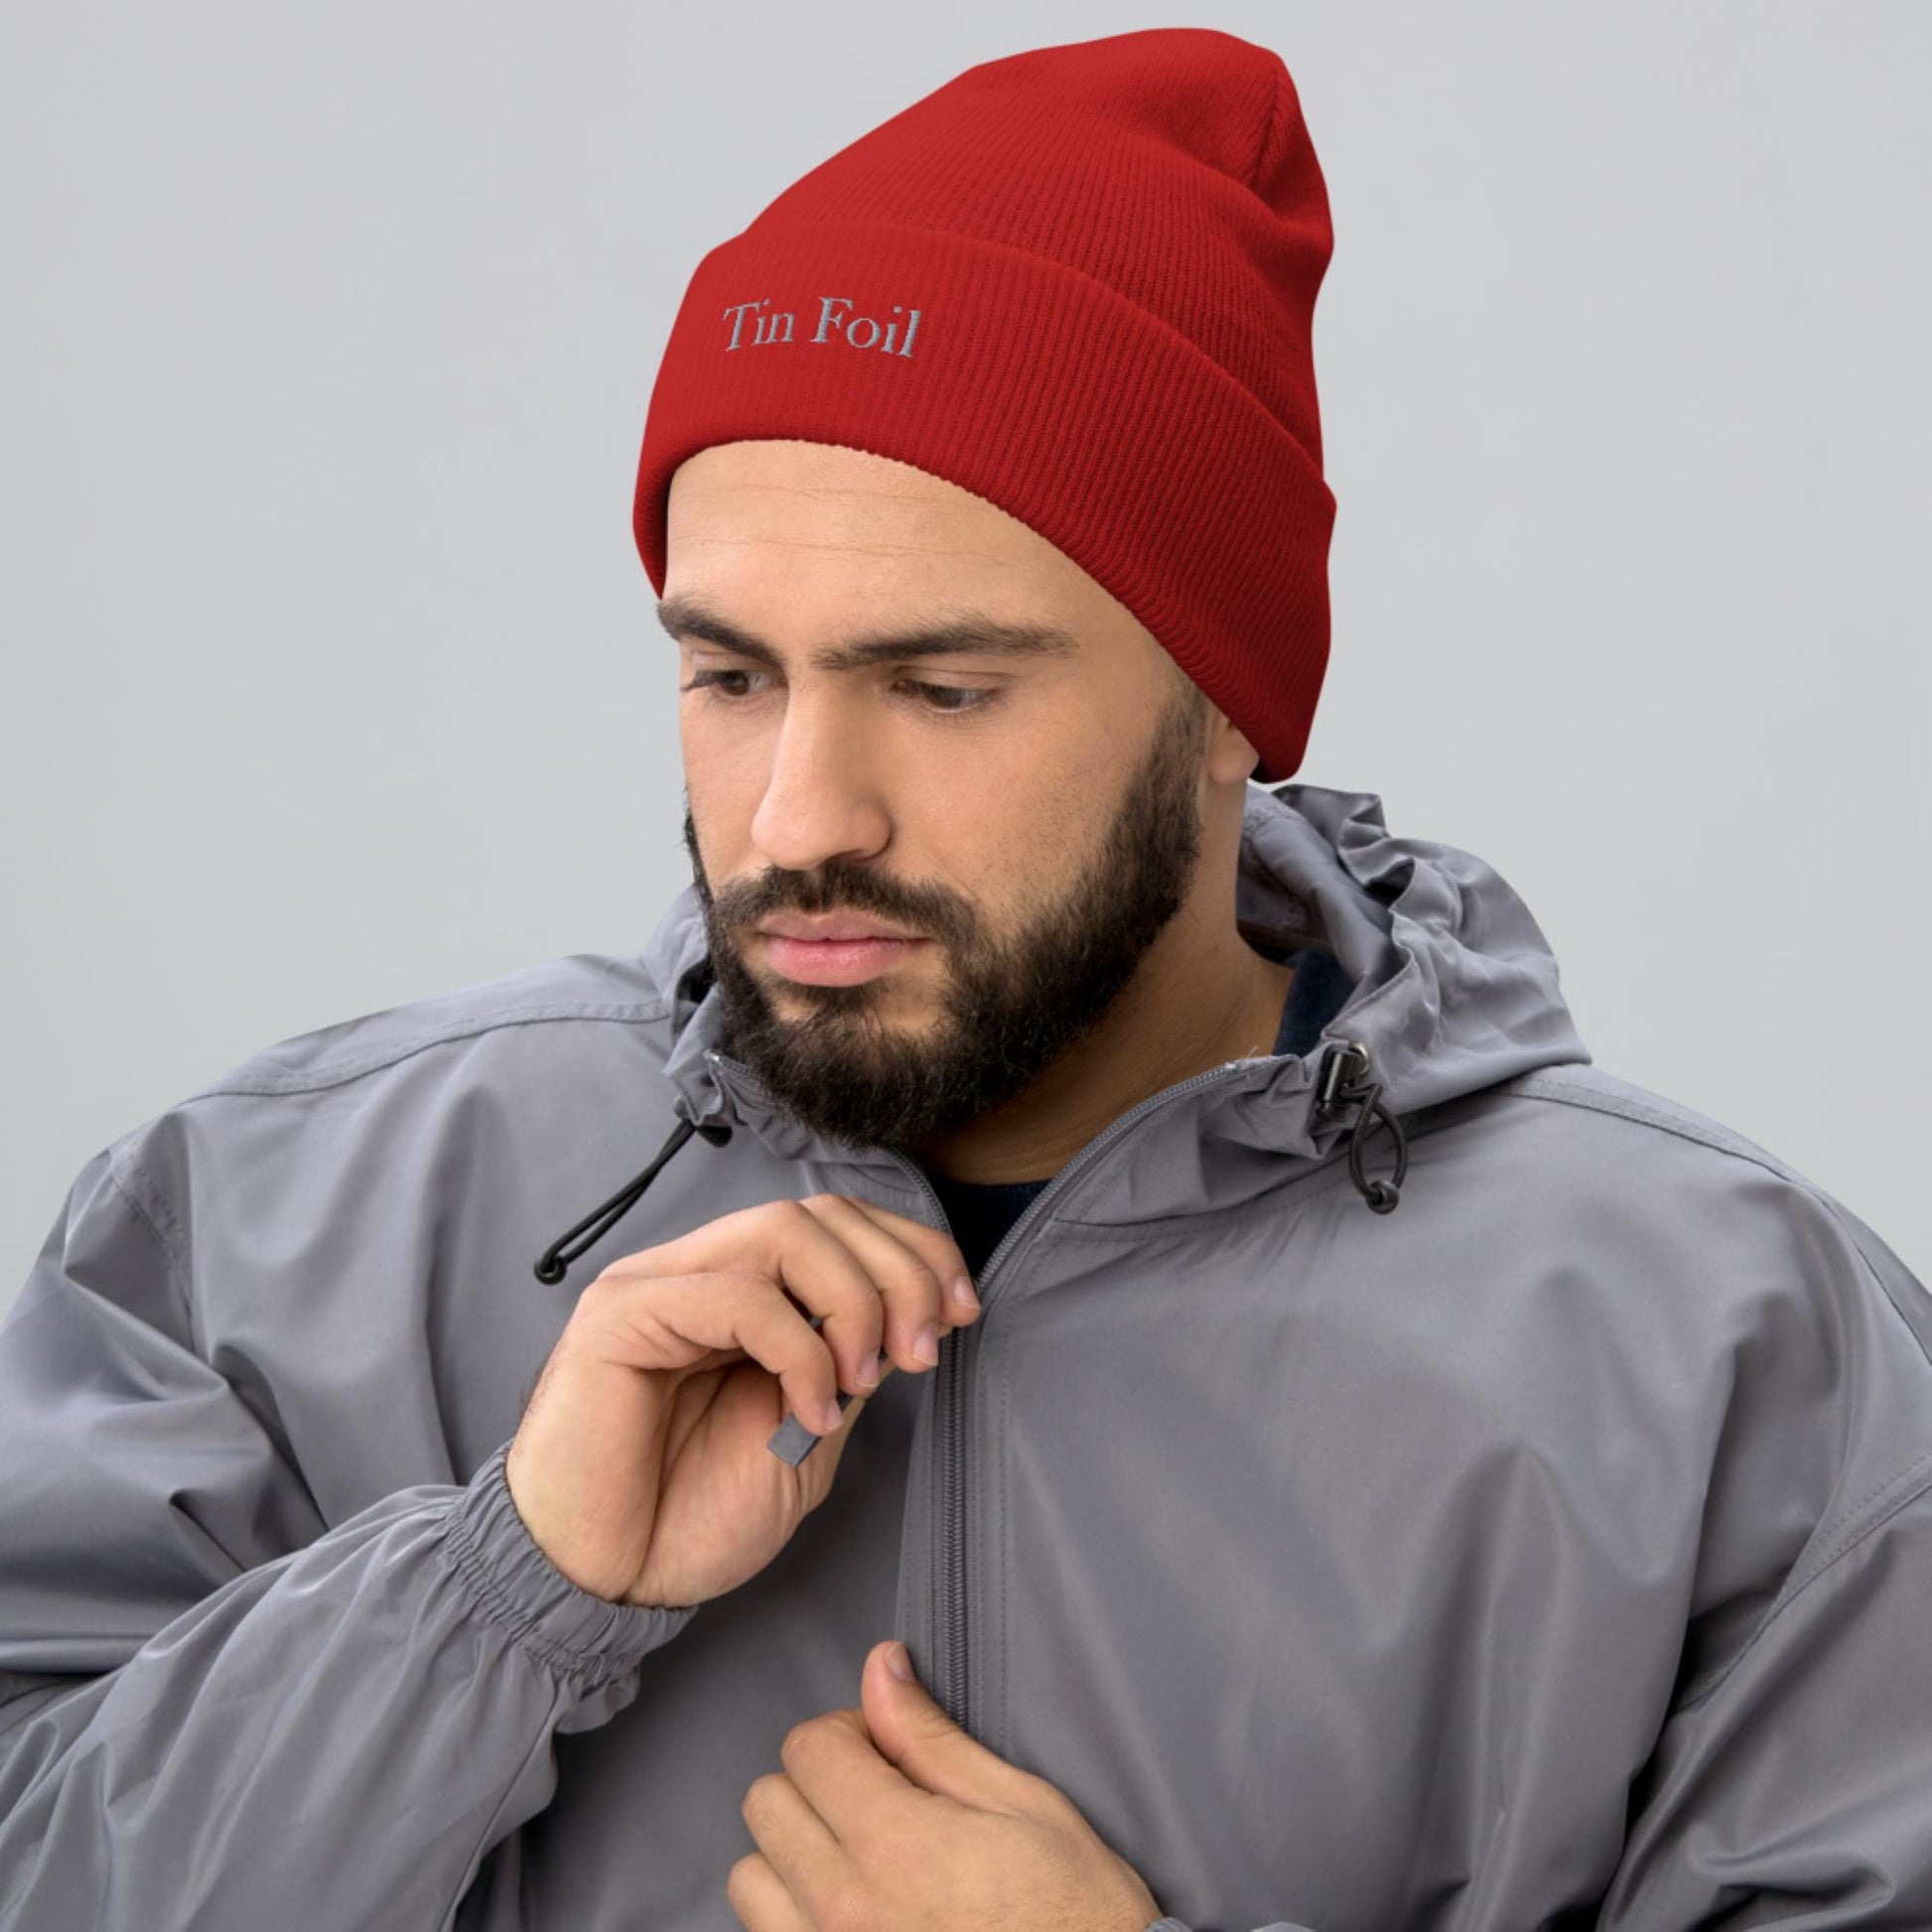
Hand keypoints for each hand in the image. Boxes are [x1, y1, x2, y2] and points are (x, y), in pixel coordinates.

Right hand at [504, 1195, 979, 1606]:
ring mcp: (657, 1285)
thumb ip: (845, 1371)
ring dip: (854, 1299)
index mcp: (742, 1295)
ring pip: (782, 1232)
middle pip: (820, 1214)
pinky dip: (798, 1347)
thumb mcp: (804, 1441)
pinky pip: (736, 1294)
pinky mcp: (621, 1316)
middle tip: (926, 1348)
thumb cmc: (685, 1521)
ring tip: (870, 1377)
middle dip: (899, 1270)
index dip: (912, 1251)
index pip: (837, 1225)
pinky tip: (808, 1410)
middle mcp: (699, 1272)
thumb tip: (910, 1316)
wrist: (599, 1587)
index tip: (964, 1310)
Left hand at [729, 1639, 1161, 1930]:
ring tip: (858, 1864)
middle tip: (876, 1801)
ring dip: (792, 1857)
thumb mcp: (1022, 1807)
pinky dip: (792, 1918)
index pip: (807, 1748)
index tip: (889, 1752)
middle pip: (766, 1806)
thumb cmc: (1074, 1912)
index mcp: (894, 1846)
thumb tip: (880, 1668)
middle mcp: (843, 1910)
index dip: (850, 1732)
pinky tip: (854, 1914)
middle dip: (816, 1784)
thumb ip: (933, 1739)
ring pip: (751, 1881)